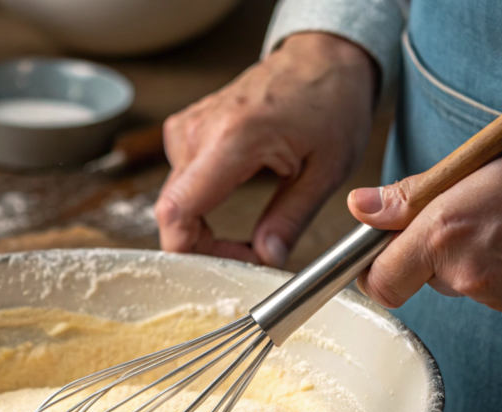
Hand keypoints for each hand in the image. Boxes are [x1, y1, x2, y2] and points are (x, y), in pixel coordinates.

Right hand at [155, 32, 376, 266]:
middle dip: (204, 246)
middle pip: (171, 213)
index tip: (230, 263)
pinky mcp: (184, 130)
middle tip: (249, 254)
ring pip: (174, 202)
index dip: (194, 252)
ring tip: (246, 231)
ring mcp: (187, 128)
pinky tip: (230, 202)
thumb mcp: (326, 170)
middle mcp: (199, 130)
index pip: (178, 212)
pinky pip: (179, 184)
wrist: (321, 59)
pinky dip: (200, 206)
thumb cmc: (330, 102)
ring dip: (203, 228)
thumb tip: (267, 258)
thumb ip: (290, 219)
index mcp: (232, 138)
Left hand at [349, 141, 501, 311]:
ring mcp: (491, 295)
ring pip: (450, 280)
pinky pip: (483, 288)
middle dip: (421, 250)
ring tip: (499, 220)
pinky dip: (490, 266)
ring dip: (459, 255)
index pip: (377, 279)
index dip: (370, 267)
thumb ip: (411, 194)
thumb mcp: (477, 167)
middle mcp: (463, 272)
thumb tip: (360, 207)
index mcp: (444, 232)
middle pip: (412, 277)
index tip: (376, 248)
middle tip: (453, 214)